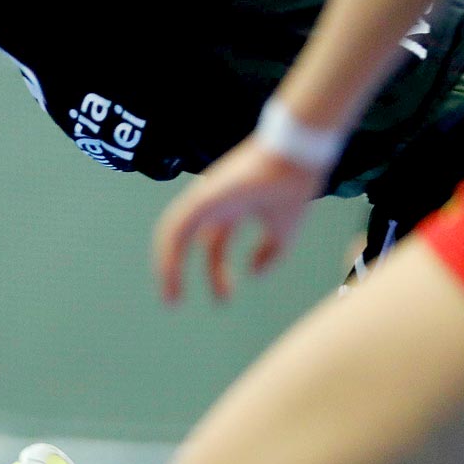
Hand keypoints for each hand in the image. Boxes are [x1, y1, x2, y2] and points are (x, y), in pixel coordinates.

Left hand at [152, 136, 327, 304]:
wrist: (296, 159)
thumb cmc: (291, 189)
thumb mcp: (283, 232)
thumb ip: (270, 255)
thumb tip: (253, 274)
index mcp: (231, 212)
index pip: (213, 248)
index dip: (217, 274)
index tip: (223, 299)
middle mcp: (213, 207)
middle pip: (189, 244)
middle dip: (179, 273)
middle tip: (174, 304)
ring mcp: (204, 199)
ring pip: (174, 235)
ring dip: (167, 266)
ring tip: (170, 296)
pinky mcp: (200, 196)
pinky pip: (175, 225)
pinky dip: (168, 248)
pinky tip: (169, 270)